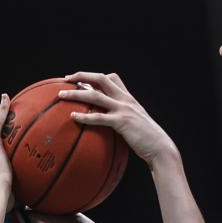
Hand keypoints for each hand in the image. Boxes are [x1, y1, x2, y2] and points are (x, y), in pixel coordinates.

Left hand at [59, 72, 177, 165]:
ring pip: (95, 96)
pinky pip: (99, 117)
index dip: (95, 76)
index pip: (112, 77)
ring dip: (76, 93)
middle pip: (101, 79)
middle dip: (82, 75)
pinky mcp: (122, 122)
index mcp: (128, 98)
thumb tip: (109, 121)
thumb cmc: (146, 138)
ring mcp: (123, 109)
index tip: (80, 79)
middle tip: (66, 78)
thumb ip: (123, 116)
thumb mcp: (136, 121)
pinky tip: (73, 117)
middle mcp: (125, 99)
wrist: (160, 147)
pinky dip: (84, 116)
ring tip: (61, 95)